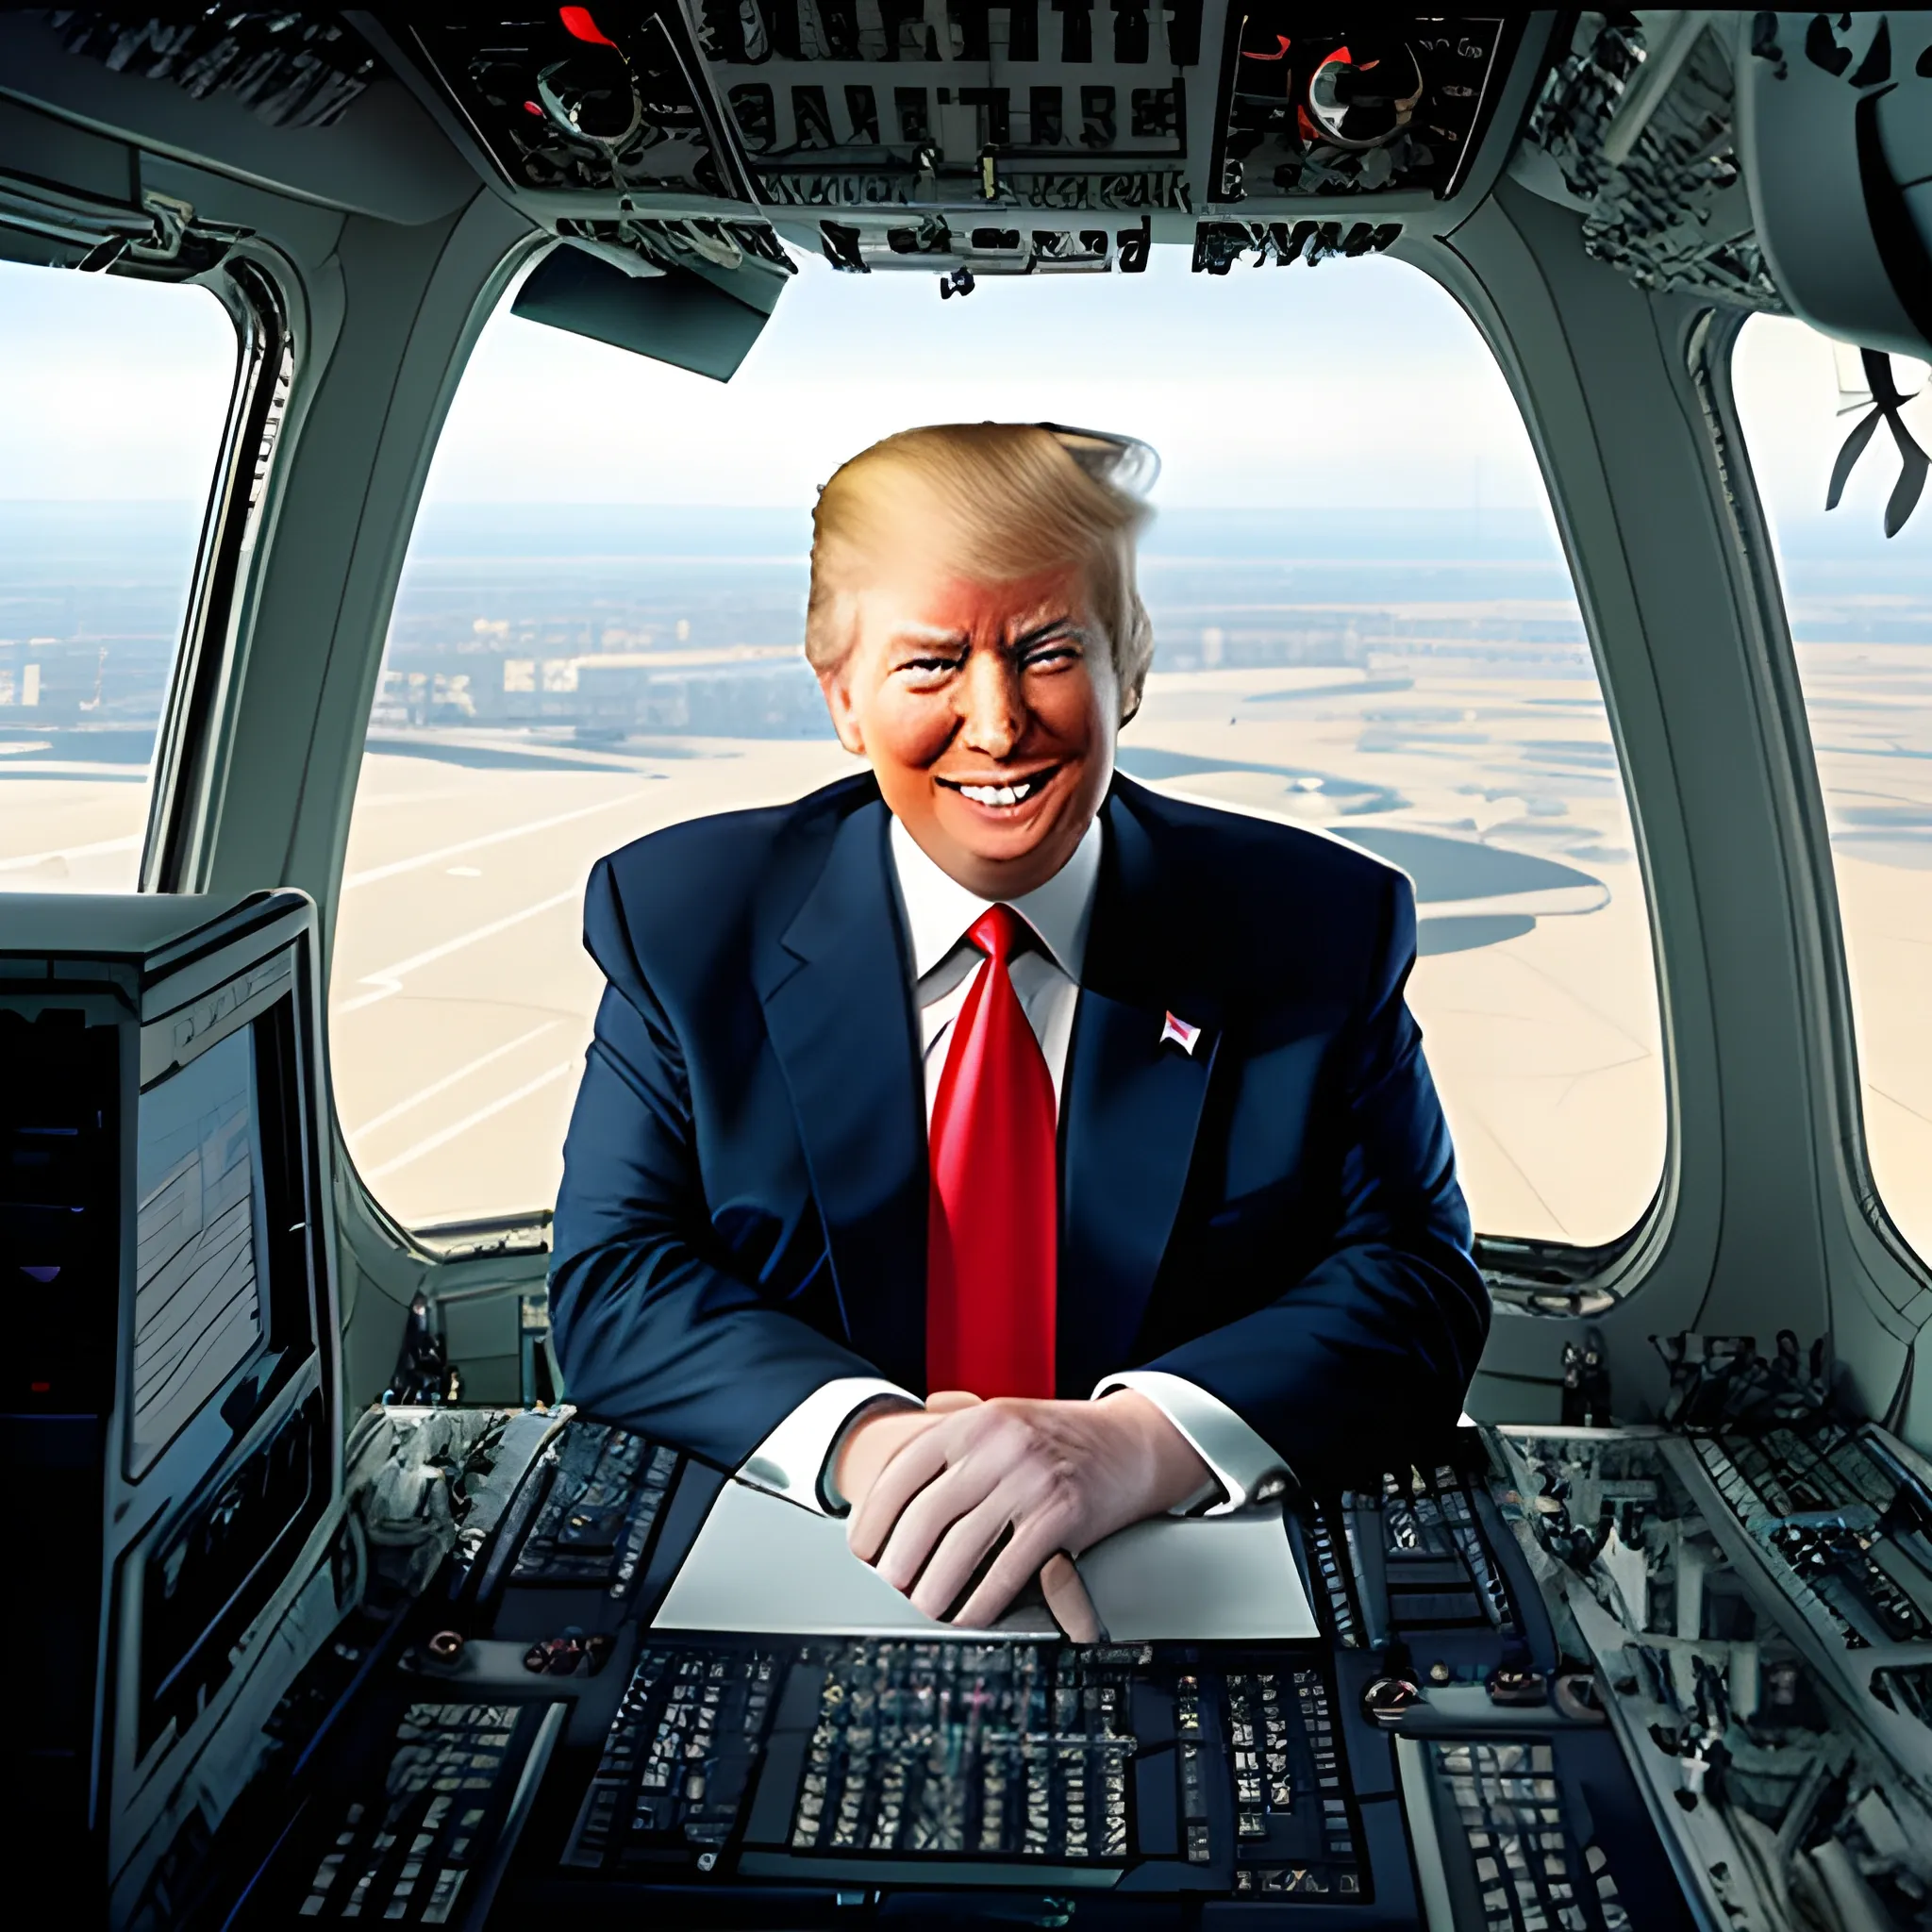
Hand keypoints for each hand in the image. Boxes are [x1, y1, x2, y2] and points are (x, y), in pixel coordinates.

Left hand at [846, 1390, 1210, 1628]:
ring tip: (925, 1605)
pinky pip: (1008, 1568)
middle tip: (891, 1584)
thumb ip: (960, 1415)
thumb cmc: (1062, 1435)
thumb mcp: (1005, 1413)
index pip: (904, 1469)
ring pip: (962, 1545)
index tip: (862, 1547)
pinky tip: (970, 1614)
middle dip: (900, 1558)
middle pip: (927, 1513)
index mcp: (975, 1420)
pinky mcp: (1061, 1514)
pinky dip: (983, 1600)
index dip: (874, 1515)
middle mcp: (999, 1444)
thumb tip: (915, 1416)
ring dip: (935, 1586)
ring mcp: (1031, 1478)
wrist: (1133, 1442)